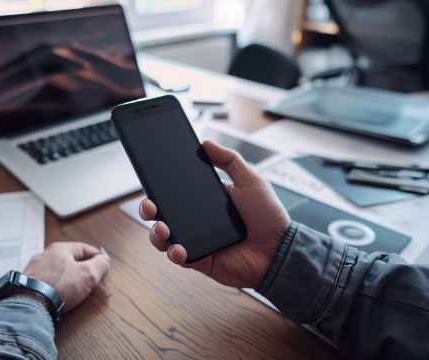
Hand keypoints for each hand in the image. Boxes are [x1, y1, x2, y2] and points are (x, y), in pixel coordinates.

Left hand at [22, 242, 109, 311]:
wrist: (30, 304)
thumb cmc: (60, 286)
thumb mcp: (88, 275)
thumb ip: (100, 265)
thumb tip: (105, 261)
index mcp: (60, 249)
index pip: (84, 248)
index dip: (96, 256)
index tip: (103, 264)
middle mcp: (45, 255)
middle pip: (69, 259)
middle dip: (82, 267)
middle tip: (91, 277)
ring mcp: (34, 268)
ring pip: (57, 270)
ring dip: (67, 277)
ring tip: (75, 287)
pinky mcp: (27, 282)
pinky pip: (46, 280)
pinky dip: (55, 285)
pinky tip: (58, 293)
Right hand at [140, 140, 289, 288]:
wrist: (280, 251)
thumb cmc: (270, 217)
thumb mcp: (251, 180)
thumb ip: (229, 160)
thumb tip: (206, 142)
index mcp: (206, 200)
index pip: (176, 192)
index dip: (160, 186)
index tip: (152, 177)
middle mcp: (197, 220)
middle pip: (163, 213)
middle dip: (148, 209)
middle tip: (150, 205)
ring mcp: (196, 241)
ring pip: (164, 237)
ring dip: (156, 233)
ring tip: (163, 228)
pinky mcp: (200, 260)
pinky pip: (178, 257)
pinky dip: (174, 253)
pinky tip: (178, 249)